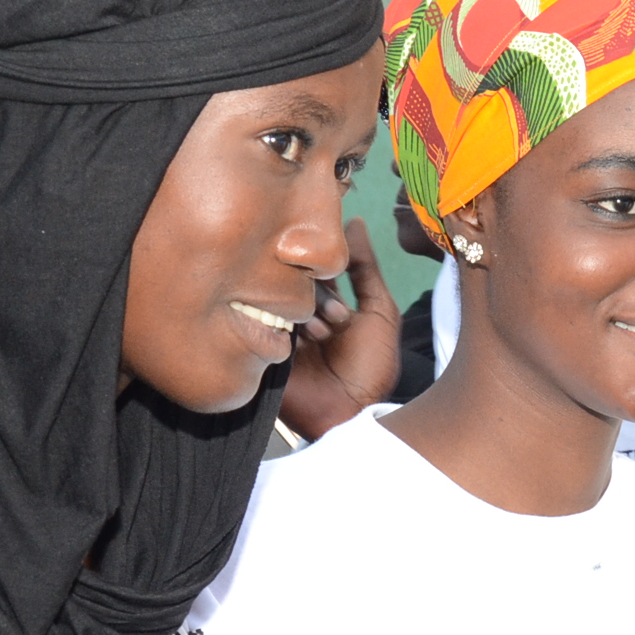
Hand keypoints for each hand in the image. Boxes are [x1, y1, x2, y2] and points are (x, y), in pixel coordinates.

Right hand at [279, 217, 400, 440]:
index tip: (340, 294)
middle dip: (316, 297)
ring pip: (275, 297)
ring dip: (302, 315)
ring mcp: (275, 327)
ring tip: (323, 337)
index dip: (326, 272)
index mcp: (322, 301)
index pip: (312, 266)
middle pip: (291, 279)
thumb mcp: (379, 312)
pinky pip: (255, 321)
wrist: (352, 414)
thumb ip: (366, 268)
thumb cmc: (372, 367)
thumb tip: (356, 221)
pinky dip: (278, 326)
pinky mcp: (257, 346)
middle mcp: (296, 311)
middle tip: (336, 323)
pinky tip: (297, 339)